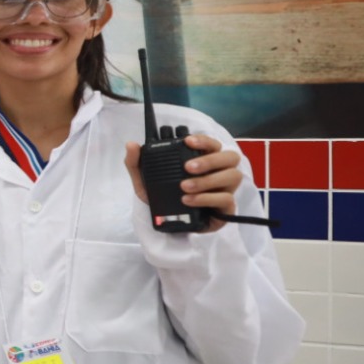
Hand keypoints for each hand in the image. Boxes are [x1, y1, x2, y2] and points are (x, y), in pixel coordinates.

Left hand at [124, 134, 241, 232]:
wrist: (165, 223)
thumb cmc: (162, 196)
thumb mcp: (144, 180)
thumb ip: (136, 162)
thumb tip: (131, 144)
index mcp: (203, 160)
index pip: (213, 144)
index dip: (204, 140)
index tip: (187, 141)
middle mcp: (219, 172)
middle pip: (230, 157)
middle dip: (209, 160)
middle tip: (188, 167)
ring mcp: (225, 189)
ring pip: (232, 176)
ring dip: (207, 180)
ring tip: (185, 187)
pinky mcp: (226, 208)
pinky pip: (227, 199)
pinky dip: (206, 198)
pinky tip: (189, 200)